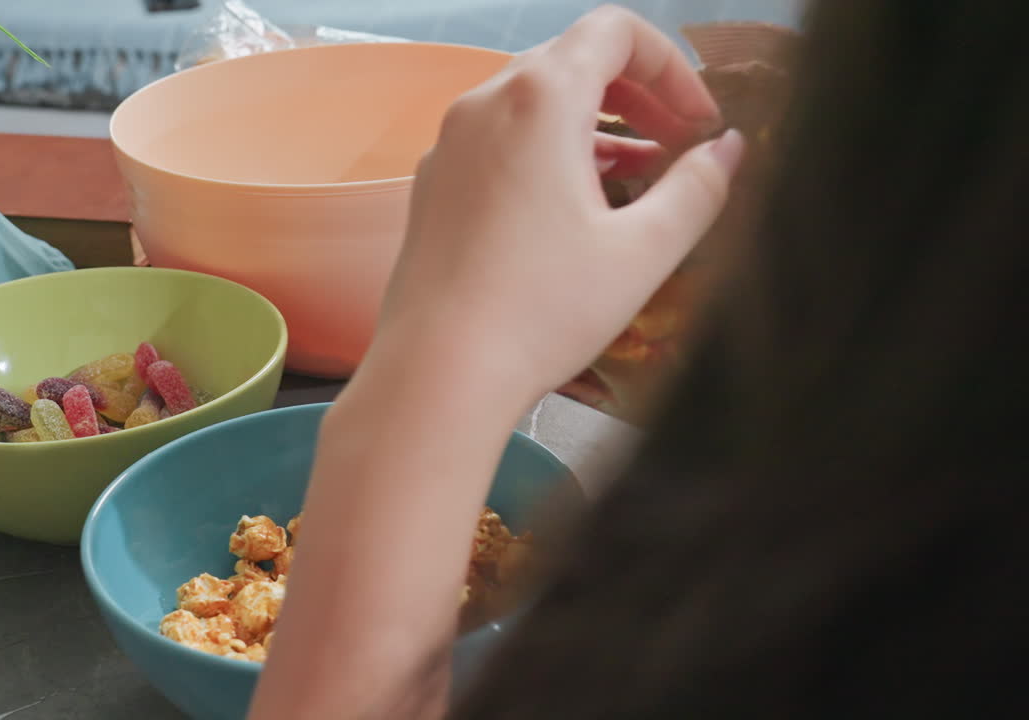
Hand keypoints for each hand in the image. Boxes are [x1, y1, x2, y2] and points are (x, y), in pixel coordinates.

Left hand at [250, 10, 743, 719]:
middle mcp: (483, 106)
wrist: (437, 374)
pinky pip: (498, 146)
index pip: (614, 30)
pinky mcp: (432, 187)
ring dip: (592, 130)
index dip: (671, 65)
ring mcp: (449, 146)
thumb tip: (729, 153)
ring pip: (532, 107)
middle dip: (636, 96)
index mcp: (538, 99)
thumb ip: (697, 190)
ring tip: (634, 182)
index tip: (698, 121)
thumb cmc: (540, 311)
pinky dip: (545, 157)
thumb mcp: (641, 252)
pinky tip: (572, 214)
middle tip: (677, 146)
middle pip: (571, 62)